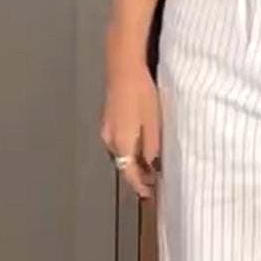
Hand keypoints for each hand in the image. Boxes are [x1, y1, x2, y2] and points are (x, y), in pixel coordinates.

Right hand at [100, 61, 161, 198]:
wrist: (123, 66)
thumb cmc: (140, 91)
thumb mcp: (153, 124)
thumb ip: (152, 148)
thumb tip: (152, 166)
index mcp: (122, 143)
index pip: (130, 174)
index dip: (140, 186)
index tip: (150, 193)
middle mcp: (110, 139)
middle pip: (124, 165)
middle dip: (138, 175)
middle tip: (153, 181)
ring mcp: (107, 128)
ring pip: (121, 153)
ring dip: (134, 161)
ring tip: (151, 165)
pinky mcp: (109, 119)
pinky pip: (119, 141)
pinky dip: (130, 148)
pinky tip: (141, 144)